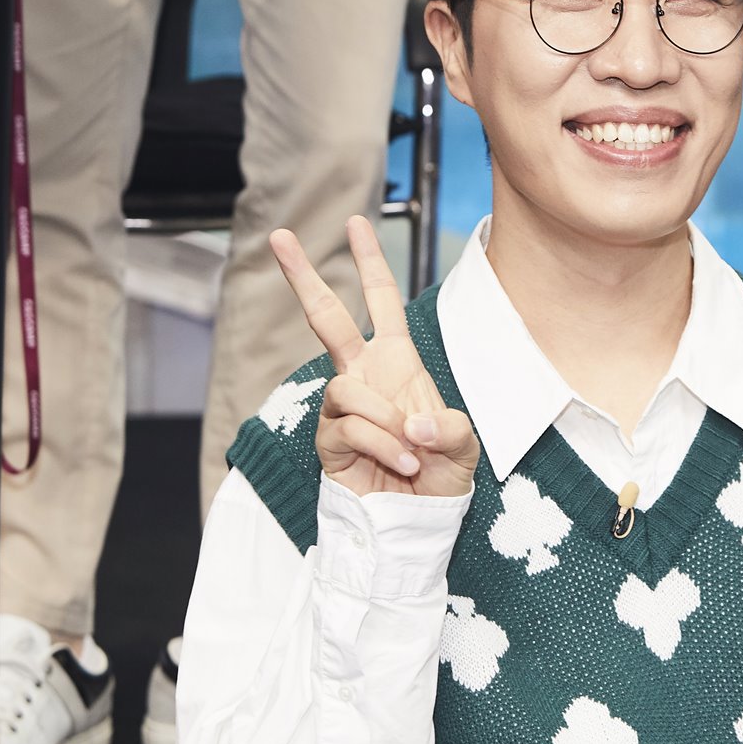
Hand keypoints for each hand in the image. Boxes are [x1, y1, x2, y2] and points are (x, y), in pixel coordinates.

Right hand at [270, 216, 477, 500]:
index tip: (354, 222)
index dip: (369, 262)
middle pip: (326, 316)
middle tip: (278, 235)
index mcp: (396, 361)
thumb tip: (412, 424)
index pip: (380, 301)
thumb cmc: (439, 475)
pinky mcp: (328, 440)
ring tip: (411, 455)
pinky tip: (401, 466)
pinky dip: (383, 447)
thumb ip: (449, 427)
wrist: (416, 521)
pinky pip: (350, 427)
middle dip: (303, 275)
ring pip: (347, 388)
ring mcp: (343, 407)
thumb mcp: (464, 443)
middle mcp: (363, 375)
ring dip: (386, 423)